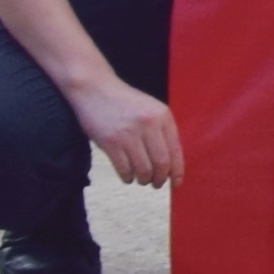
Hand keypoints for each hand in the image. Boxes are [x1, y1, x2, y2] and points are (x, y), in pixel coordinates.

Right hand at [65, 73, 184, 190]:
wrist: (95, 89)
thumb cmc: (125, 102)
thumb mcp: (150, 109)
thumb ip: (161, 130)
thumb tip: (171, 162)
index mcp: (163, 116)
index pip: (175, 150)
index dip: (177, 170)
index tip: (177, 183)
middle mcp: (149, 125)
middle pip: (161, 163)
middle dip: (161, 179)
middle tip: (157, 184)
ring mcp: (129, 134)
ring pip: (143, 169)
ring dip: (144, 180)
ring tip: (142, 180)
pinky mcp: (110, 142)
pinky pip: (124, 169)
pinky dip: (128, 177)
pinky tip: (128, 177)